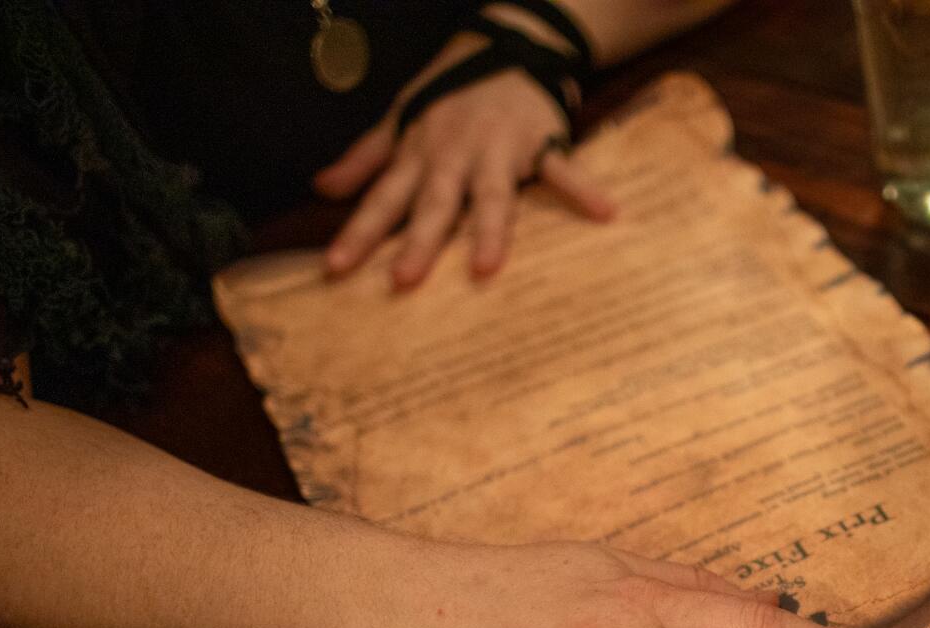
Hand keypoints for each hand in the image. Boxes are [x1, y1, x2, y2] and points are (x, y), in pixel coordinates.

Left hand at [315, 33, 615, 287]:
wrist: (504, 43)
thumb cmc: (449, 91)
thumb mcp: (399, 118)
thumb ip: (365, 158)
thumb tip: (322, 190)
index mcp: (419, 153)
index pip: (382, 198)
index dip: (358, 233)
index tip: (336, 270)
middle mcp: (454, 156)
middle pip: (433, 204)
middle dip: (419, 242)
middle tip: (404, 281)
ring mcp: (499, 150)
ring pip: (491, 194)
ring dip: (488, 229)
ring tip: (485, 267)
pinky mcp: (540, 141)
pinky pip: (562, 168)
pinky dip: (584, 189)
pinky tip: (606, 213)